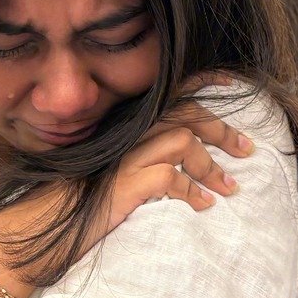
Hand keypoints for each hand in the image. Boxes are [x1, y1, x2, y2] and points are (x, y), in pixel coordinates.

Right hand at [99, 74, 253, 235]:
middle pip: (185, 115)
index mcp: (128, 124)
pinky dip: (191, 192)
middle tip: (247, 150)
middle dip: (222, 131)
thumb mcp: (117, 164)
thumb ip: (144, 150)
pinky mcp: (125, 183)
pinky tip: (202, 205)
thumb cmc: (85, 195)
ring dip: (211, 167)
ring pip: (183, 142)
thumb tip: (185, 151)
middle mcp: (127, 133)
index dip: (202, 81)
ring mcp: (125, 156)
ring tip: (227, 189)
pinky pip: (170, 177)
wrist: (51, 216)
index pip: (169, 91)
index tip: (230, 84)